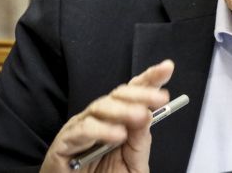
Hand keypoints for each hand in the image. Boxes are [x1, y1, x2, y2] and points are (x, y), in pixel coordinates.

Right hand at [40, 59, 174, 172]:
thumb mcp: (132, 164)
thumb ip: (140, 142)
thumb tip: (148, 114)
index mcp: (118, 120)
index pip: (134, 93)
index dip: (150, 79)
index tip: (167, 68)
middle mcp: (100, 118)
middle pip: (119, 95)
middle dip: (142, 93)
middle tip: (161, 98)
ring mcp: (81, 127)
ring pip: (101, 108)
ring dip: (123, 110)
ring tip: (141, 115)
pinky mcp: (65, 141)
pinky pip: (83, 130)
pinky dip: (101, 130)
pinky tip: (117, 134)